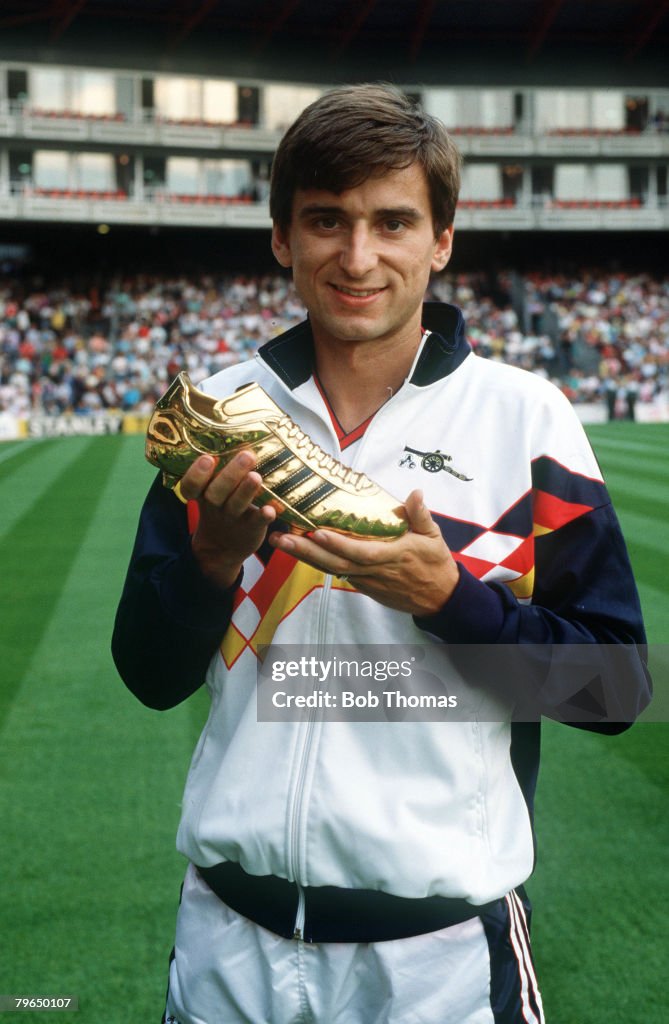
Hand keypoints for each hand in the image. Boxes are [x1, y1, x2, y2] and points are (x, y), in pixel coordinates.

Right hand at [179, 451, 275, 589]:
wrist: (223, 547)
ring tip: (256, 476)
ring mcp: (232, 519)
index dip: (197, 473)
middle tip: (247, 455)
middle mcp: (215, 505)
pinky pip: (256, 523)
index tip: (207, 458)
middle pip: (217, 492)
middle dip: (231, 474)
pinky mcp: (250, 529)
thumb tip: (235, 431)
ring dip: (246, 491)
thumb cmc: (221, 506)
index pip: (191, 485)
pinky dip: (263, 516)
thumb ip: (219, 470)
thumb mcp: (211, 492)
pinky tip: (270, 509)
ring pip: (236, 505)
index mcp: (202, 493)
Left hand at [268, 490, 458, 616]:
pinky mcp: (362, 586)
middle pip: (335, 563)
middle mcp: (375, 570)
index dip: (338, 544)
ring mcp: (366, 580)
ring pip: (331, 569)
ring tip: (280, 542)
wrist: (439, 598)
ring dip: (304, 556)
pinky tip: (297, 551)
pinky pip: (336, 573)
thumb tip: (415, 493)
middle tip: (281, 538)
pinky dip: (316, 563)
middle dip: (306, 551)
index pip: (361, 551)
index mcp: (393, 555)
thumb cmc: (435, 563)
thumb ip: (421, 515)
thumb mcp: (434, 536)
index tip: (317, 532)